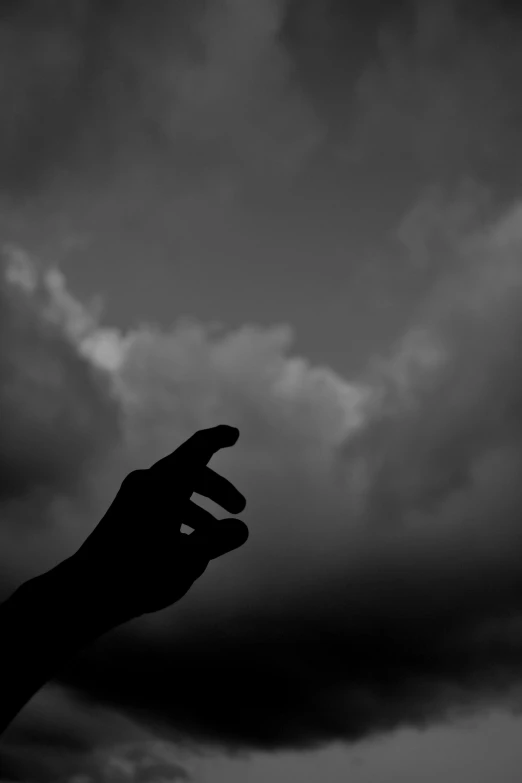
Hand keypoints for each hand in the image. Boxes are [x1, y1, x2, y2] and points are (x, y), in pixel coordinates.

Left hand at [71, 425, 247, 621]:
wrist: (85, 591)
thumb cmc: (140, 572)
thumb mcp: (189, 559)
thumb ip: (219, 540)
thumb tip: (241, 528)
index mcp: (165, 484)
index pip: (197, 449)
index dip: (218, 438)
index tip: (234, 434)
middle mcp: (147, 482)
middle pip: (190, 472)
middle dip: (217, 488)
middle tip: (239, 508)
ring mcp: (133, 496)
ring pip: (176, 489)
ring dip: (199, 507)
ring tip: (215, 537)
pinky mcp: (124, 512)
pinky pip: (161, 502)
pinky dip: (180, 514)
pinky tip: (187, 545)